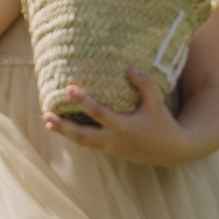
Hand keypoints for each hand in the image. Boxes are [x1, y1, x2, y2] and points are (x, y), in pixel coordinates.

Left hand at [45, 68, 196, 166]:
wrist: (171, 151)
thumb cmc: (163, 123)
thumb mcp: (156, 103)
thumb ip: (144, 85)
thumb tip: (129, 67)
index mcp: (124, 127)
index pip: (99, 113)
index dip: (83, 101)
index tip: (69, 88)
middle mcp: (114, 140)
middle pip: (82, 135)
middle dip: (63, 126)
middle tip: (46, 114)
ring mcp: (111, 148)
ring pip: (83, 142)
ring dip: (65, 132)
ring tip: (48, 121)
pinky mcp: (111, 151)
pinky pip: (89, 144)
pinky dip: (75, 137)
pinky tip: (64, 129)